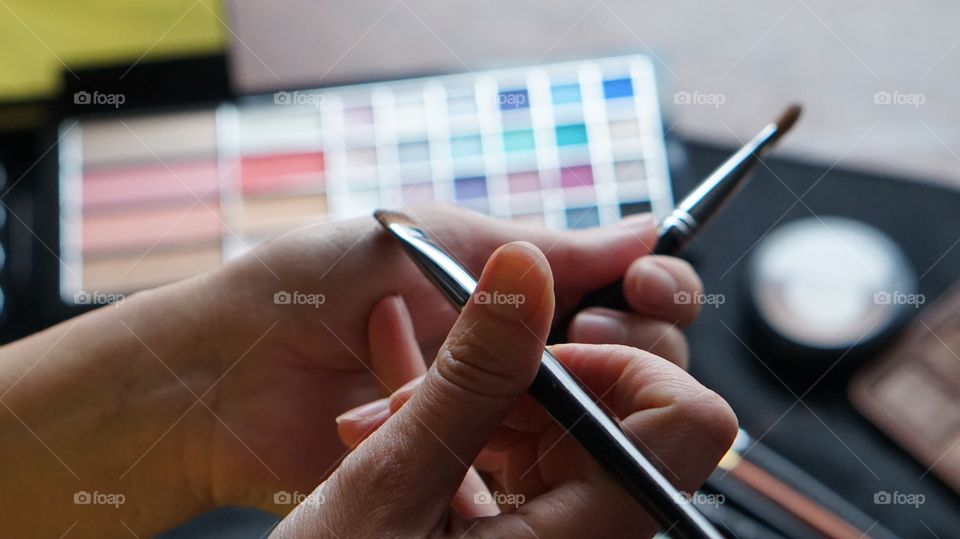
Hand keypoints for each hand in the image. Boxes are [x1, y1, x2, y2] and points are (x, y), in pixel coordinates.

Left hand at [198, 204, 705, 512]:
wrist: (228, 372)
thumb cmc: (318, 284)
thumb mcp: (438, 240)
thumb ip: (546, 246)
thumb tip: (644, 230)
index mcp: (519, 287)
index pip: (628, 295)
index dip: (655, 291)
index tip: (649, 286)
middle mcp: (521, 353)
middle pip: (631, 361)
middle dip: (629, 345)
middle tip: (583, 334)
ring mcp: (500, 417)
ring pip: (593, 422)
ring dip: (569, 398)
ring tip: (513, 377)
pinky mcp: (471, 474)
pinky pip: (534, 473)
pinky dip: (525, 449)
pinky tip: (487, 432)